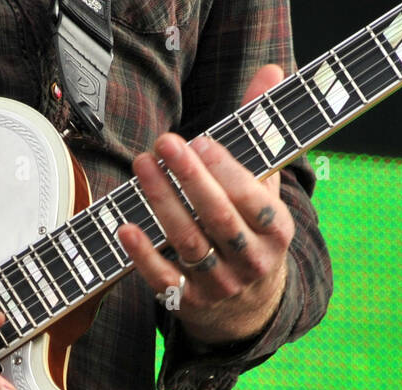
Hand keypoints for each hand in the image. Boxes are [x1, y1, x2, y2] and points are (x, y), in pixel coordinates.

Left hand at [118, 64, 293, 345]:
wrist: (248, 306)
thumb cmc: (252, 229)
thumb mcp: (265, 186)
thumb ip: (262, 131)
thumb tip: (270, 70)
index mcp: (277, 231)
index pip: (254, 200)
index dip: (227, 172)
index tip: (201, 141)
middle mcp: (251, 261)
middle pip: (219, 219)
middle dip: (190, 180)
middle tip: (164, 144)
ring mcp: (221, 285)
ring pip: (189, 243)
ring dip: (162, 204)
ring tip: (142, 167)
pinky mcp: (190, 302)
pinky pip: (164, 280)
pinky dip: (144, 255)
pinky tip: (125, 227)